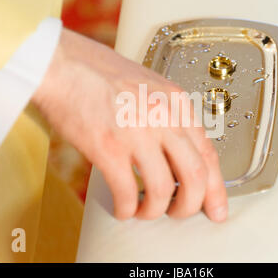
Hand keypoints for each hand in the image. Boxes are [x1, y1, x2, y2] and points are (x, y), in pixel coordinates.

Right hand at [32, 29, 227, 221]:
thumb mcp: (148, 85)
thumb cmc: (98, 72)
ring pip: (163, 190)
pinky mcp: (109, 147)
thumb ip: (167, 115)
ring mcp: (137, 132)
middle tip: (180, 214)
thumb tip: (175, 153)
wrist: (61, 63)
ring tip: (144, 211)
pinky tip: (122, 208)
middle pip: (195, 176)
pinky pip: (128, 193)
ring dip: (155, 210)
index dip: (216, 188)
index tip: (216, 207)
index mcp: (175, 102)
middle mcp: (163, 117)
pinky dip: (127, 209)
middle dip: (191, 206)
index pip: (209, 153)